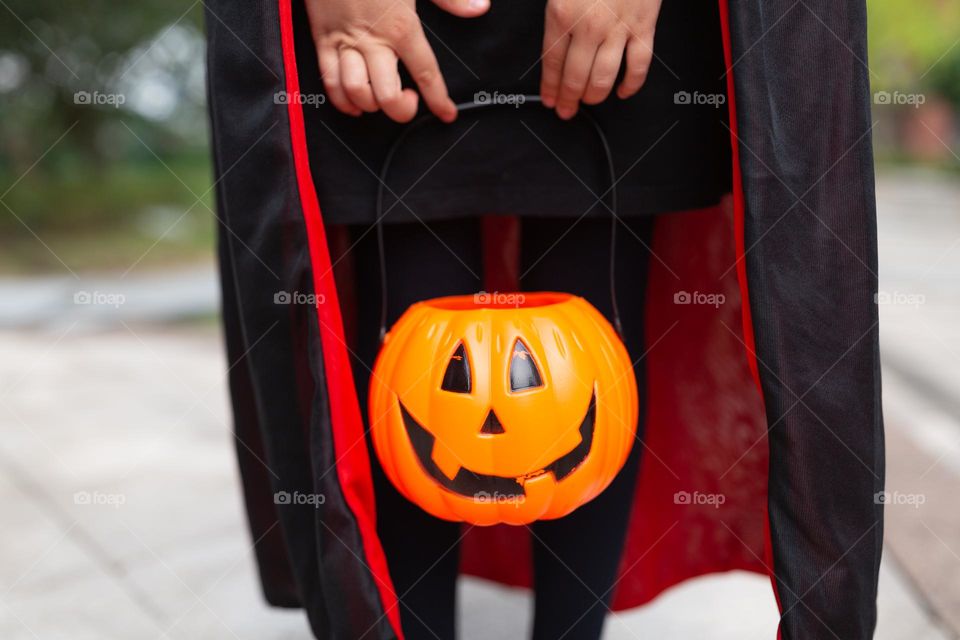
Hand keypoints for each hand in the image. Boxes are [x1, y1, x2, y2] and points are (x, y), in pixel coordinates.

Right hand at [306, 0, 489, 122]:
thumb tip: (478, 8)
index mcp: (401, 25)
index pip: (426, 72)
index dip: (438, 99)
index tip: (446, 114)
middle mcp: (373, 39)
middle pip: (387, 96)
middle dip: (401, 109)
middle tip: (408, 101)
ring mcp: (345, 40)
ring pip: (356, 92)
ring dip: (371, 104)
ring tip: (381, 99)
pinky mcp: (322, 38)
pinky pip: (328, 80)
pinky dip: (341, 99)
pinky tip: (355, 102)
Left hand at [539, 0, 662, 118]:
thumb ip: (552, 10)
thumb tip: (548, 36)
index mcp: (561, 13)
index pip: (551, 62)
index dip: (549, 87)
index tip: (549, 100)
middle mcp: (588, 26)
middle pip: (575, 77)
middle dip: (568, 99)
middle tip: (565, 110)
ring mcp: (617, 29)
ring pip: (603, 78)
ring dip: (594, 96)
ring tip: (588, 101)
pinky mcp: (643, 27)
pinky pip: (638, 65)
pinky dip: (631, 84)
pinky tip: (623, 91)